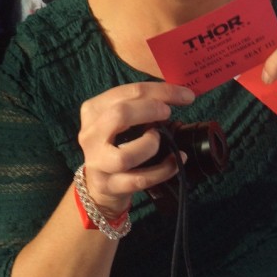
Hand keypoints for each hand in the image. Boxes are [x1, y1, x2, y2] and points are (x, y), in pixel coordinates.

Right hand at [77, 81, 194, 215]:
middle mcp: (90, 135)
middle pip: (120, 115)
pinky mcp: (109, 186)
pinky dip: (163, 170)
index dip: (160, 91)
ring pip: (125, 156)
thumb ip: (141, 106)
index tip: (186, 95)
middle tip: (168, 112)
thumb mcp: (121, 120)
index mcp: (94, 110)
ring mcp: (97, 163)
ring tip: (162, 139)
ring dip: (150, 145)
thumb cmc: (115, 144)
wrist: (98, 185)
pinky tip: (176, 161)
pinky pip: (139, 180)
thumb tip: (179, 98)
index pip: (127, 92)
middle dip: (151, 109)